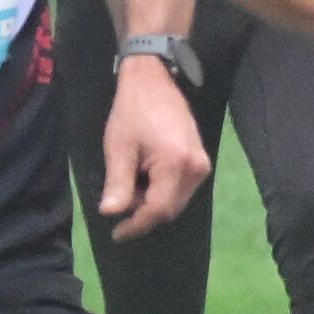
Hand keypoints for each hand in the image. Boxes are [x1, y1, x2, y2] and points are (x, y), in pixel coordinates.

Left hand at [98, 55, 210, 238]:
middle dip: (143, 213)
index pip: (158, 210)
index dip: (137, 225)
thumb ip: (118, 183)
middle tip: (119, 204)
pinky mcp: (200, 160)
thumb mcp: (118, 148)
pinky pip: (182, 188)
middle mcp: (197, 168)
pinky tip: (143, 180)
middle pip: (170, 209)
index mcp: (176, 164)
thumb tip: (111, 213)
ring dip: (152, 203)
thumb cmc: (132, 111)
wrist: (153, 80)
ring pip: (176, 200)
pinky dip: (162, 191)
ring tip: (129, 187)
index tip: (117, 233)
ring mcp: (202, 164)